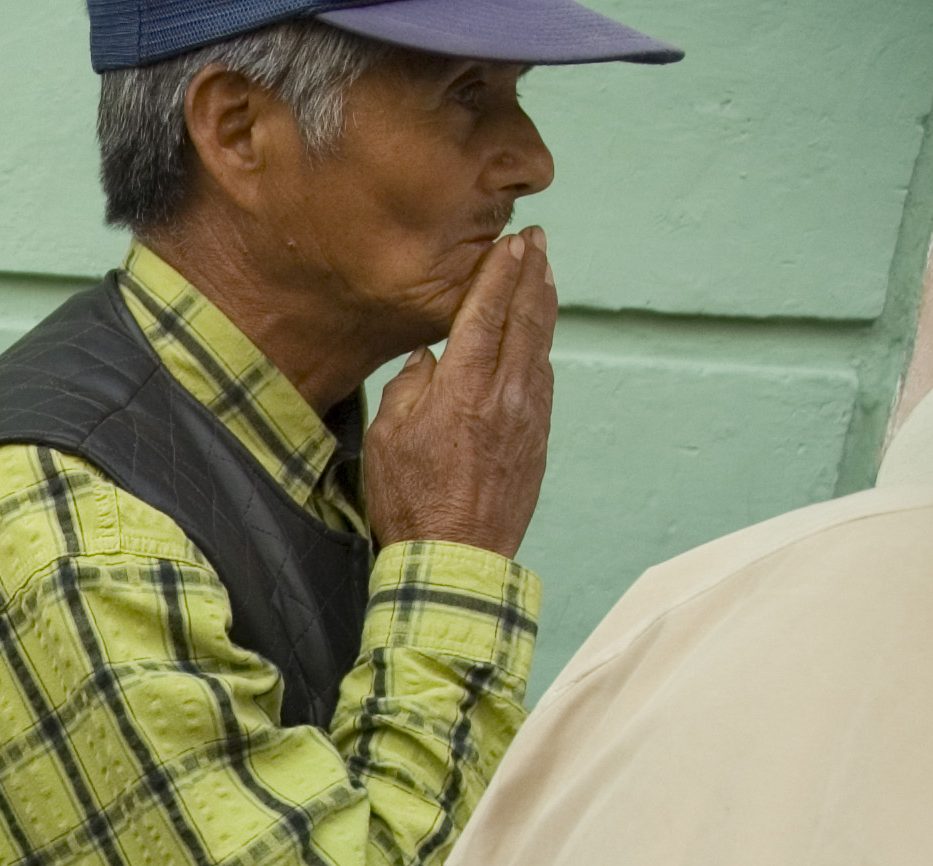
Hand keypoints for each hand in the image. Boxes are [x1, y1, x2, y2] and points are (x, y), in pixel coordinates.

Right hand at [364, 227, 556, 558]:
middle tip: (537, 240)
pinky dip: (541, 346)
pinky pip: (543, 378)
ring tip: (544, 275)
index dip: (500, 272)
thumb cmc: (412, 501)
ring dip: (543, 304)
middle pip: (527, 317)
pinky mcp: (537, 438)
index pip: (487, 312)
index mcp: (464, 387)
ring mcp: (529, 415)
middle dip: (533, 273)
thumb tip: (428, 361)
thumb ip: (408, 388)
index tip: (513, 241)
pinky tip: (538, 338)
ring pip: (541, 344)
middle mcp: (505, 393)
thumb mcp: (388, 438)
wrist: (455, 557)